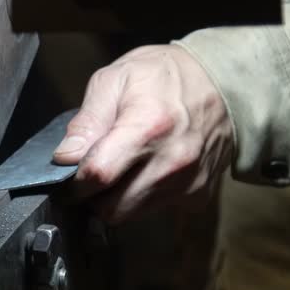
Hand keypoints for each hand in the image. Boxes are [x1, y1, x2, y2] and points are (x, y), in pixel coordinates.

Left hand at [53, 45, 232, 222]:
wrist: (224, 82)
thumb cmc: (164, 76)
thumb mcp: (115, 79)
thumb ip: (87, 121)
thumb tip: (65, 157)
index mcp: (147, 127)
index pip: (98, 175)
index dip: (74, 180)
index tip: (69, 175)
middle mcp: (171, 161)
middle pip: (112, 208)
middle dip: (92, 196)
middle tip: (92, 172)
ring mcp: (187, 182)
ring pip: (131, 214)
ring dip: (116, 199)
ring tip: (119, 167)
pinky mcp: (197, 195)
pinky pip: (154, 210)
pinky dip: (141, 197)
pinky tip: (144, 171)